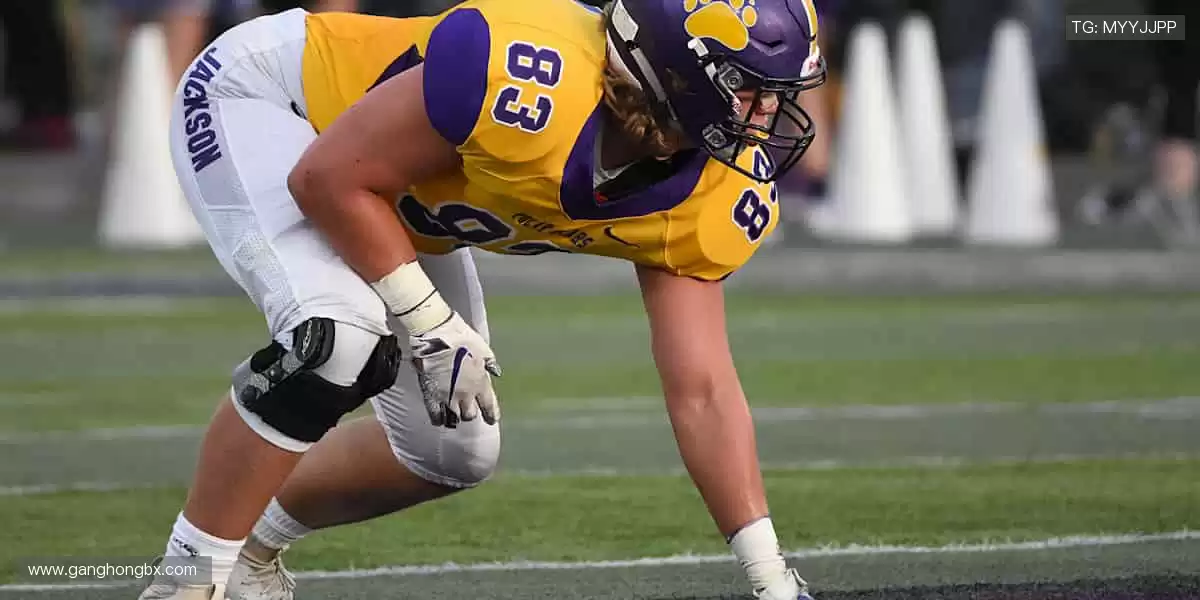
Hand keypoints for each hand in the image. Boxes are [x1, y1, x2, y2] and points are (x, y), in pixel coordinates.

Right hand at [408, 310, 500, 427]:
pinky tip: (439, 418)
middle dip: (470, 412)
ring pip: (454, 418)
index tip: (491, 420)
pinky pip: (435, 415)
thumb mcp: (483, 349)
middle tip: (467, 408)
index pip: (489, 406)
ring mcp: (448, 397)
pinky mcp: (431, 396)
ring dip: (455, 416)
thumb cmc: (462, 338)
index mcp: (481, 383)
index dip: (491, 415)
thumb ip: (489, 363)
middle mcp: (466, 394)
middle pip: (470, 415)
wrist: (437, 336)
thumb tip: (495, 371)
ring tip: (453, 412)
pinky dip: (438, 419)